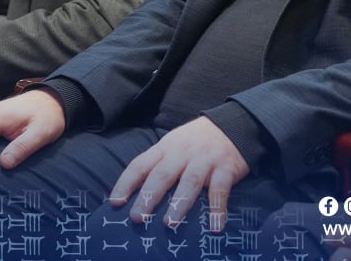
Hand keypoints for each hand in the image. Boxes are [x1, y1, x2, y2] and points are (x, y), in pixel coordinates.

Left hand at [108, 116, 247, 229]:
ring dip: (179, 203)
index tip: (115, 202)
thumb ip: (158, 164)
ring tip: (169, 223)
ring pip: (189, 182)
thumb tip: (136, 193)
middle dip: (148, 197)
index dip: (126, 183)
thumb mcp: (174, 144)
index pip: (140, 165)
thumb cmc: (197, 140)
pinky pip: (220, 190)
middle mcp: (183, 153)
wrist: (235, 123)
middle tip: (137, 217)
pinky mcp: (226, 168)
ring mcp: (205, 160)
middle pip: (162, 175)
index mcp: (165, 148)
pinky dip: (217, 209)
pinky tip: (215, 226)